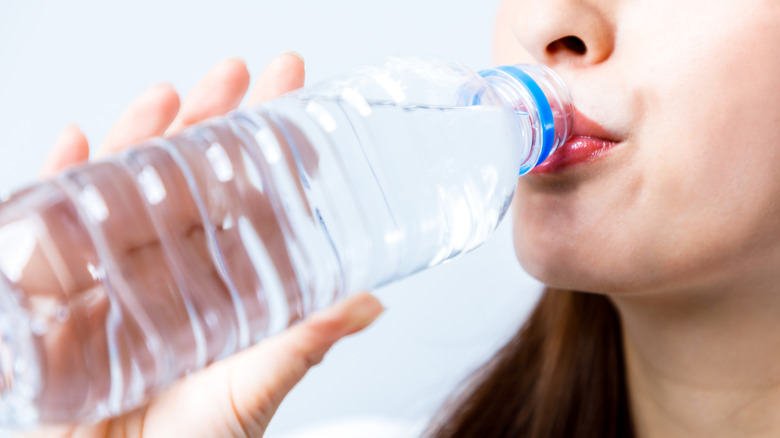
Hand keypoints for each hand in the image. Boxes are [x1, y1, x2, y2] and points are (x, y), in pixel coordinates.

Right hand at [26, 53, 383, 437]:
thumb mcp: (255, 389)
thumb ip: (305, 344)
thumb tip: (373, 303)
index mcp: (227, 282)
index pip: (251, 195)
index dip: (270, 144)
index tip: (291, 92)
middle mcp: (176, 270)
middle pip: (193, 178)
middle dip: (214, 120)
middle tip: (237, 74)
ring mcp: (118, 275)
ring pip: (130, 188)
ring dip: (144, 137)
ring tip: (167, 98)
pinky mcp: (62, 292)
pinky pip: (54, 225)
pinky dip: (60, 182)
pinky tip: (78, 146)